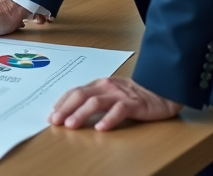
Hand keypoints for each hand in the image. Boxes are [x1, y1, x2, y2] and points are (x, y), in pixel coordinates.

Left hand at [49, 76, 182, 130]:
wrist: (160, 91)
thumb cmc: (133, 94)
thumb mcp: (110, 93)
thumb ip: (93, 98)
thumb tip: (71, 111)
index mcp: (99, 84)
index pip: (75, 91)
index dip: (61, 103)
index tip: (51, 114)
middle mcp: (106, 87)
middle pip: (80, 95)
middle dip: (65, 108)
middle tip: (55, 121)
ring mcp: (119, 94)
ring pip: (95, 102)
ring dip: (81, 114)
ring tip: (71, 125)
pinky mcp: (133, 103)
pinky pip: (119, 110)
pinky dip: (108, 119)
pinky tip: (101, 128)